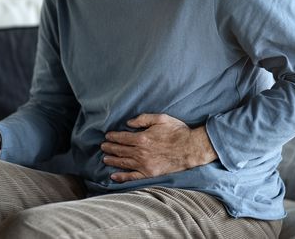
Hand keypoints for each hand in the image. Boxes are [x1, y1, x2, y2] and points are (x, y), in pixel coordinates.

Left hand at [101, 114, 217, 182]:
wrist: (191, 148)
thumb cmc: (177, 131)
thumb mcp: (161, 118)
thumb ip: (143, 119)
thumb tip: (128, 123)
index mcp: (142, 138)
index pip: (121, 137)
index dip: (112, 137)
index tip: (107, 136)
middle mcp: (140, 152)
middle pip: (120, 150)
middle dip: (109, 148)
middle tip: (102, 146)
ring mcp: (144, 164)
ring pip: (123, 163)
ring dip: (112, 160)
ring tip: (104, 159)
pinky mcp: (149, 174)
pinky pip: (132, 176)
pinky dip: (122, 177)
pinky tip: (114, 176)